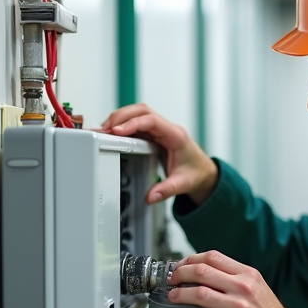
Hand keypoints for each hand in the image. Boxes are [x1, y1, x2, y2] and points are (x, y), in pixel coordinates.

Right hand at [99, 103, 217, 204]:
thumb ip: (167, 190)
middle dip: (121, 117)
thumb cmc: (196, 174)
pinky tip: (112, 134)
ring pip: (137, 114)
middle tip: (105, 129)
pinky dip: (123, 126)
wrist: (203, 173)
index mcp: (176, 135)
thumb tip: (151, 196)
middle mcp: (167, 129)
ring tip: (104, 131)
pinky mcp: (153, 134)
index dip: (133, 123)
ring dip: (120, 119)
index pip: (152, 121)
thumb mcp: (183, 184)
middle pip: (142, 111)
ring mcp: (160, 130)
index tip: (117, 131)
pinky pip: (136, 124)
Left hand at [168, 251, 307, 307]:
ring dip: (179, 294)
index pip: (214, 257)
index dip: (192, 259)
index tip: (183, 266)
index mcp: (249, 275)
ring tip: (174, 297)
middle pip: (202, 271)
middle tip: (173, 279)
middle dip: (181, 273)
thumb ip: (237, 280)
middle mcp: (243, 288)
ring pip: (198, 293)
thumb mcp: (259, 289)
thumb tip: (209, 275)